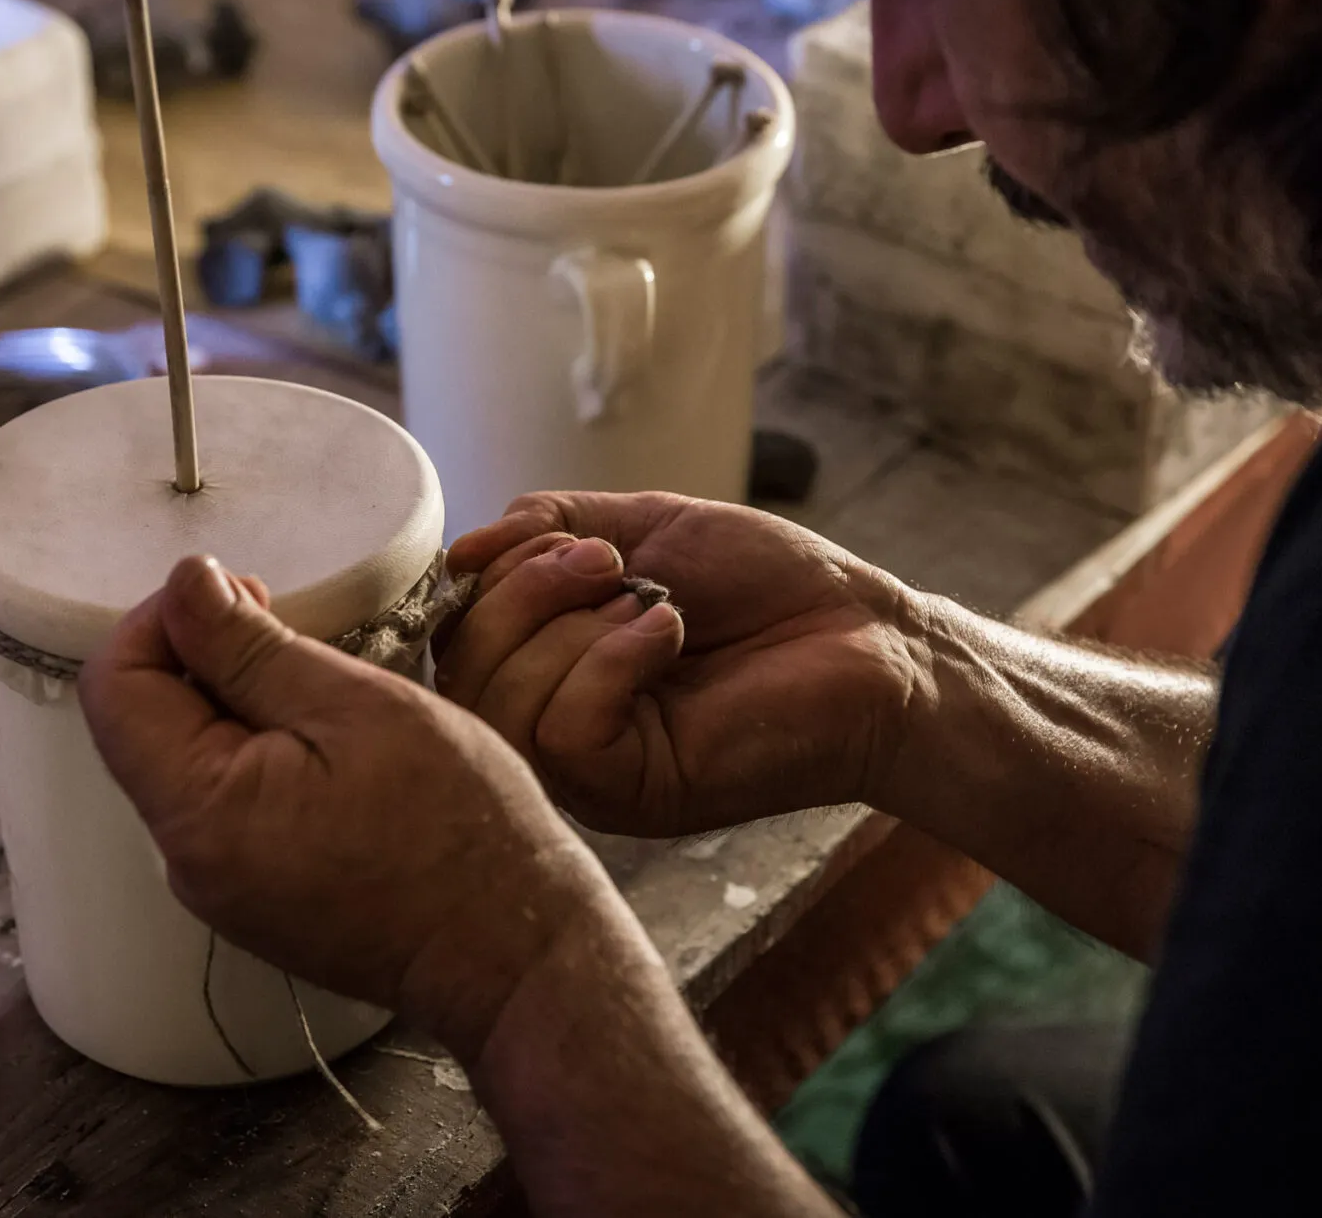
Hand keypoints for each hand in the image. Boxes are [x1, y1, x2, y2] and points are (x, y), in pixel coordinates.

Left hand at [79, 555, 623, 1060]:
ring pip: (191, 761)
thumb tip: (183, 585)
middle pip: (146, 724)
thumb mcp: (355, 706)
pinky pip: (229, 804)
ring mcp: (221, 888)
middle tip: (298, 635)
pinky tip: (336, 749)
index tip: (243, 596)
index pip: (114, 686)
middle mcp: (188, 860)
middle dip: (208, 659)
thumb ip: (250, 647)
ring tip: (331, 696)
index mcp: (199, 811)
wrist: (512, 951)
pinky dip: (264, 755)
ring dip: (242, 706)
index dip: (164, 619)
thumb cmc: (457, 829)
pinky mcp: (257, 899)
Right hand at [440, 492, 930, 836]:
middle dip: (527, 590)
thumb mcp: (639, 528)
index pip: (455, 636)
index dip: (488, 574)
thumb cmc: (767, 586)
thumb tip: (459, 554)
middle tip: (611, 565)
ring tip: (651, 600)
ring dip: (570, 622)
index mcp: (548, 669)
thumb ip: (546, 530)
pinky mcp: (636, 792)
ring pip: (503, 702)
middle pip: (464, 670)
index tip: (559, 537)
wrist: (866, 634)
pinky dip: (611, 660)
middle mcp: (556, 729)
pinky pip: (566, 730)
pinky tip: (669, 635)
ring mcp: (592, 770)